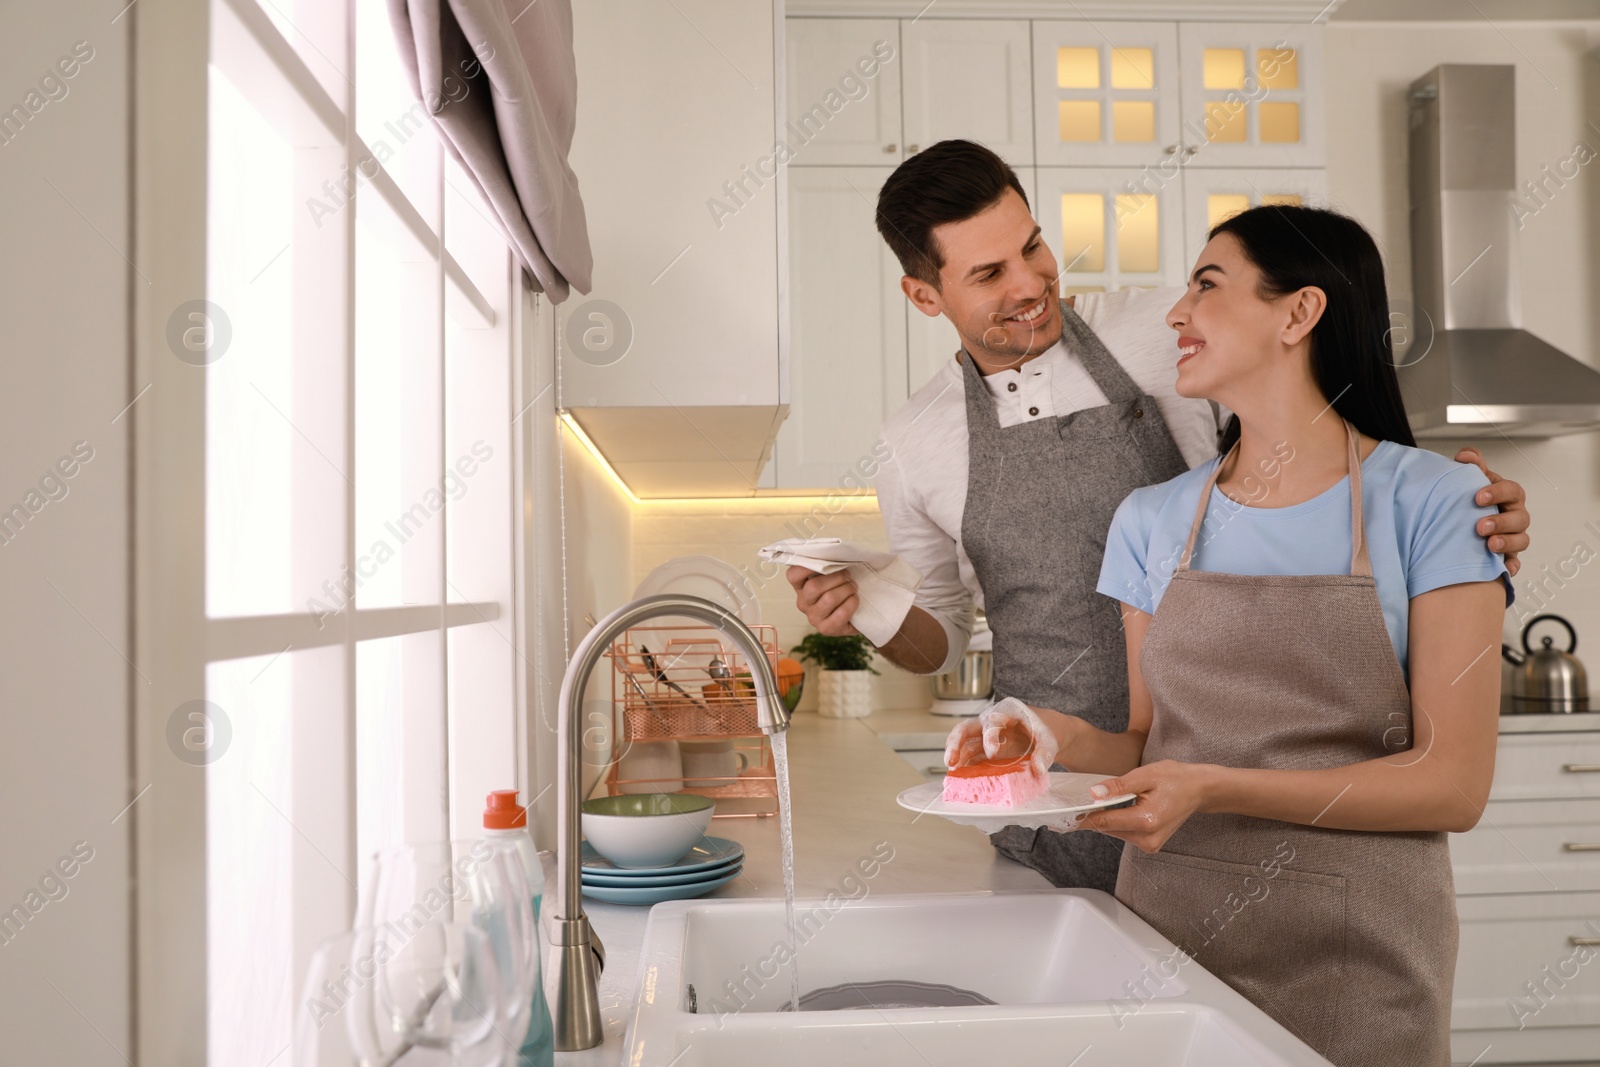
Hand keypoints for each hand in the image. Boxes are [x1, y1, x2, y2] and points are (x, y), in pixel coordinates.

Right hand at [787, 566, 859, 635]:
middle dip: (837, 577)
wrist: (855, 614)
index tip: (825, 561)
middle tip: (848, 576)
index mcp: (801, 587)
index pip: (793, 575)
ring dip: (847, 589)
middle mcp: (803, 603)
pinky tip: (854, 600)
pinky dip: (852, 603)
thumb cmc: (841, 590)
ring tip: (853, 587)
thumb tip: (835, 553)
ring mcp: (813, 617)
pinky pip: (841, 613)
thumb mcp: (832, 576)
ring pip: (829, 598)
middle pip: (814, 586)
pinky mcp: (826, 629)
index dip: (806, 566)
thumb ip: (828, 565)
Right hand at [943, 697, 1058, 775]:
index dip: (990, 736)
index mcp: (1007, 711)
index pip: (992, 721)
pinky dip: (964, 764)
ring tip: (951, 771)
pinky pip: (970, 755)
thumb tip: (1038, 769)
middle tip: (951, 760)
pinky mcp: (984, 748)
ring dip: (955, 755)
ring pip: (963, 742)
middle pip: (966, 727)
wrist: (1044, 732)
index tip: (992, 754)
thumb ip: (1045, 754)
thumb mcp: (1049, 740)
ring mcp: (984, 735)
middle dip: (955, 743)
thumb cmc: (1045, 730)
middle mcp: (990, 720)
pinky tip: (960, 775)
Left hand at [1074, 760, 1208, 853]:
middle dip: (1092, 816)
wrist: (1198, 790)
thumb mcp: (1145, 775)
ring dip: (1105, 818)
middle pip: (1108, 828)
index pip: (1105, 821)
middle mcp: (1148, 838)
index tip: (1064, 816)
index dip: (1083, 817)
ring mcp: (1150, 845)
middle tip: (1074, 805)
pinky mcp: (1150, 844)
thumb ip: (1118, 786)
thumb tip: (1093, 794)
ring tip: (1097, 803)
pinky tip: (1113, 809)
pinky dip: (1116, 822)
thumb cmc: (1175, 778)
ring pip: (1115, 831)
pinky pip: (1124, 832)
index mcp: (1146, 821)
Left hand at [1454, 448, 1529, 576]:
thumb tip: (1465, 456)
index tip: (1478, 498)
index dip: (1497, 493)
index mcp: (1508, 494)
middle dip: (1501, 522)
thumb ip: (1471, 464)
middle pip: (1520, 518)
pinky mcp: (1508, 554)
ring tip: (1489, 545)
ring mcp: (1514, 535)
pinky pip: (1515, 562)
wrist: (1461, 517)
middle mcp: (1515, 514)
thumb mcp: (1471, 477)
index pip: (1511, 490)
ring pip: (1522, 540)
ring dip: (1507, 543)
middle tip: (1480, 526)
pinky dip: (1511, 566)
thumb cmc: (1472, 497)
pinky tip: (1505, 570)